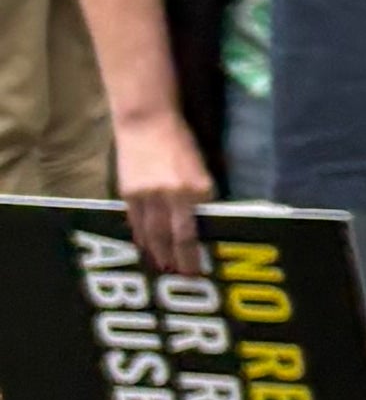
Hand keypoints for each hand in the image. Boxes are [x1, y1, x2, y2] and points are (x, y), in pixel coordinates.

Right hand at [108, 103, 214, 278]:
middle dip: (176, 260)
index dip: (194, 254)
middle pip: (173, 238)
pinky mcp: (128, 192)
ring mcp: (148, 196)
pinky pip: (135, 222)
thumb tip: (203, 221)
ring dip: (157, 253)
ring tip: (162, 267)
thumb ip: (202, 195)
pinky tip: (144, 246)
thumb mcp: (201, 168)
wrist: (146, 123)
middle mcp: (172, 196)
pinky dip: (140, 236)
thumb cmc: (181, 142)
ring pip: (152, 234)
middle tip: (180, 277)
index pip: (195, 231)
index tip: (197, 271)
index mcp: (196, 189)